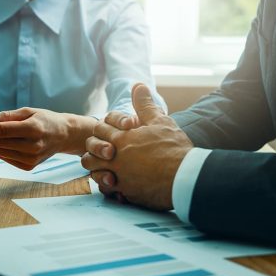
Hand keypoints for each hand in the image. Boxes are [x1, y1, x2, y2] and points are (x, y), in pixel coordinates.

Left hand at [0, 107, 95, 169]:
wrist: (63, 135)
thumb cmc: (44, 120)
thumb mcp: (27, 111)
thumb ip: (5, 116)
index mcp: (33, 128)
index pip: (2, 131)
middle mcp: (33, 145)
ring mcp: (32, 158)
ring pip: (0, 152)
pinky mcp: (30, 166)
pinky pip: (6, 158)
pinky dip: (0, 150)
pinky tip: (3, 143)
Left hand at [81, 84, 192, 210]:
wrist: (185, 176)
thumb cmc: (174, 147)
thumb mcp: (160, 121)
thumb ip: (144, 105)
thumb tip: (137, 85)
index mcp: (121, 137)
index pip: (99, 127)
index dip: (105, 127)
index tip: (116, 131)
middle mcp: (115, 156)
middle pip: (90, 148)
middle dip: (95, 146)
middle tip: (108, 149)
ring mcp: (118, 174)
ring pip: (92, 169)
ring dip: (97, 166)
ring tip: (109, 165)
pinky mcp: (124, 191)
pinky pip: (104, 189)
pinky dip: (107, 185)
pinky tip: (117, 182)